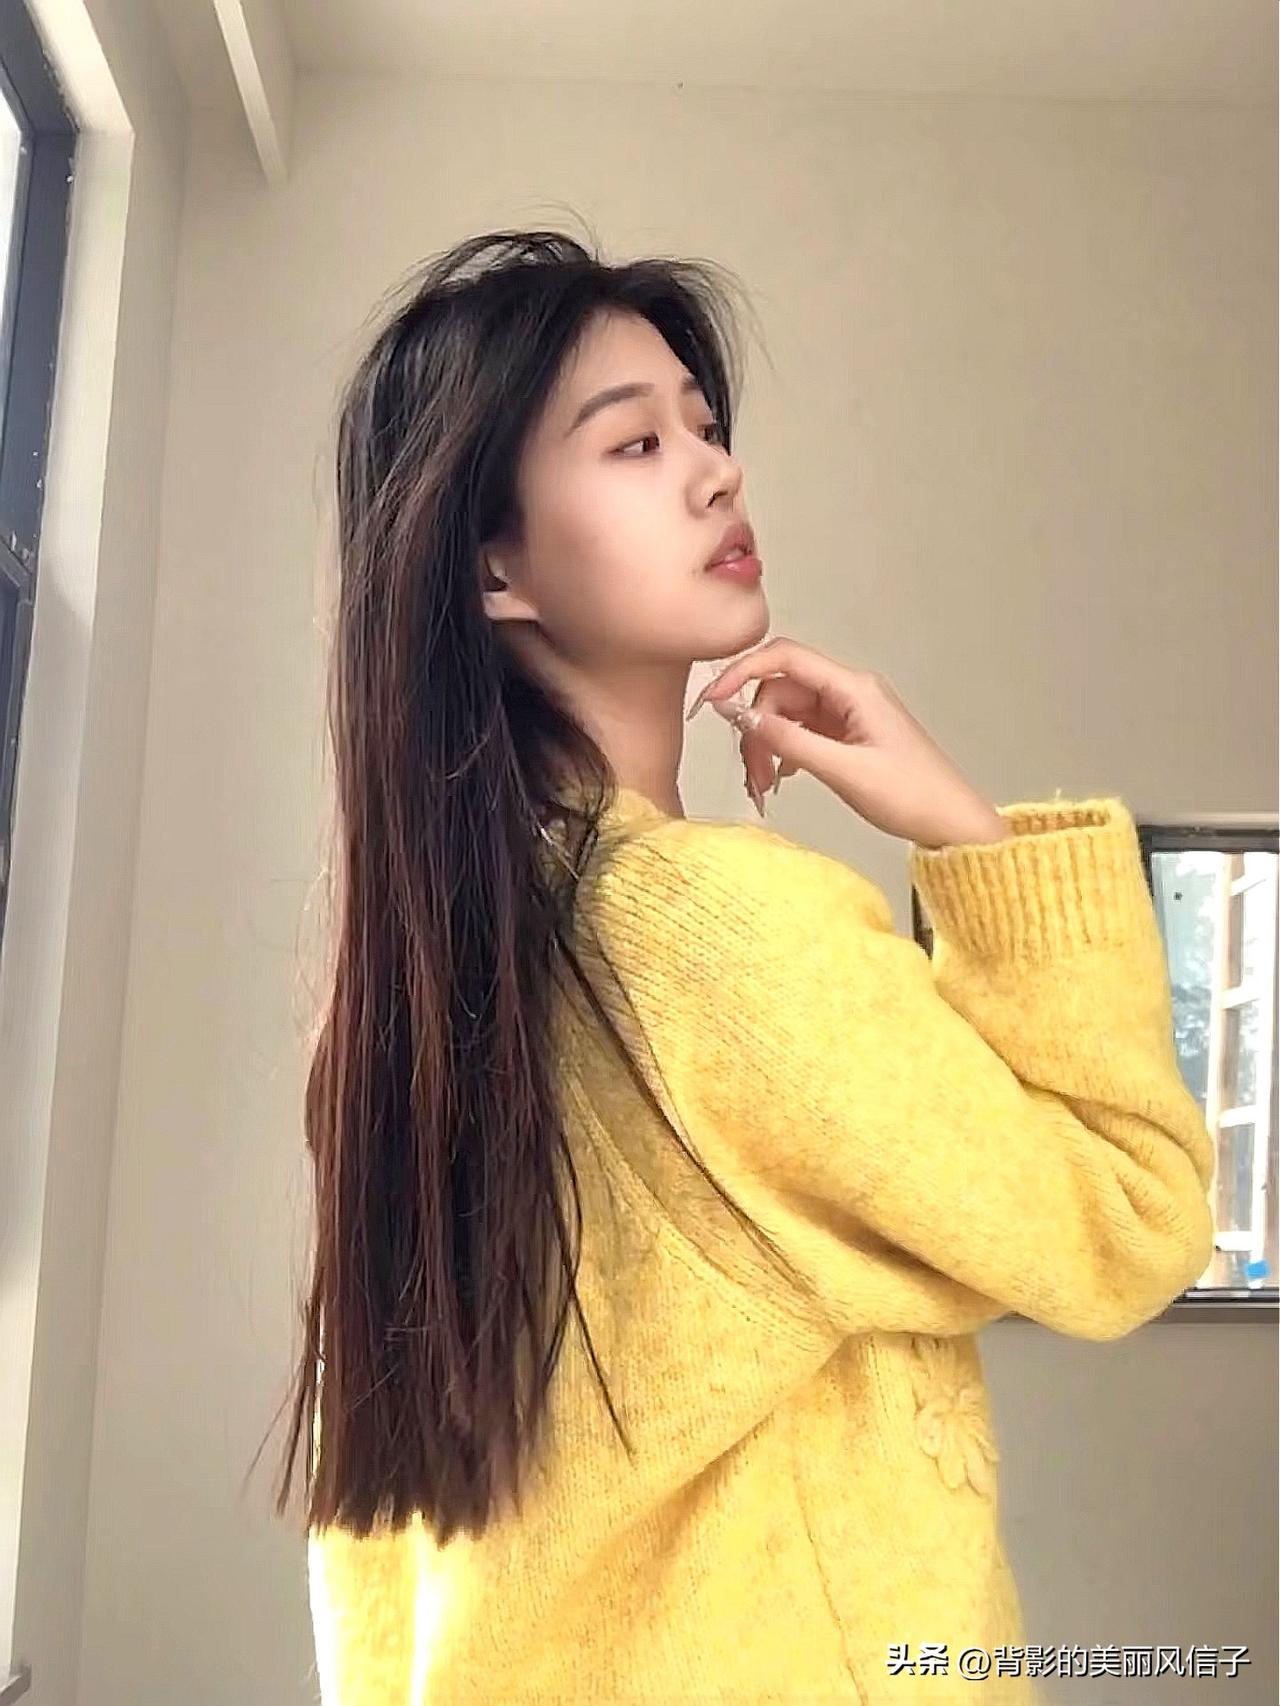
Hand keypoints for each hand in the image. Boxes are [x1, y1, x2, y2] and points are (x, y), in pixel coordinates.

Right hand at [687, 636, 1012, 848]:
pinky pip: (800, 732)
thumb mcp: (843, 770)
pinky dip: (783, 753)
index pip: (785, 658)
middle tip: (751, 774)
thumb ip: (788, 741)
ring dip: (767, 745)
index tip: (713, 701)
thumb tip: (740, 716)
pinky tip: (782, 779)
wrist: (951, 823)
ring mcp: (848, 714)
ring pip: (786, 714)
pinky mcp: (846, 735)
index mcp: (855, 689)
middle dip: (756, 728)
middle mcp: (849, 693)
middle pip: (780, 691)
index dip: (742, 672)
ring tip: (764, 786)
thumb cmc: (913, 795)